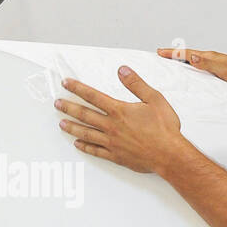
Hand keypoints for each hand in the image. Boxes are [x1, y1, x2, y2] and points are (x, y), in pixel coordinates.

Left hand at [54, 66, 188, 175]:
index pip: (93, 96)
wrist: (169, 154)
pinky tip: (77, 144)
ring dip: (72, 127)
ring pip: (86, 133)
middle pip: (84, 114)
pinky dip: (85, 147)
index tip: (66, 83)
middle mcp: (112, 126)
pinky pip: (95, 150)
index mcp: (119, 111)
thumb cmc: (164, 129)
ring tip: (61, 123)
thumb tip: (122, 71)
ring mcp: (112, 142)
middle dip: (68, 107)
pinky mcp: (115, 155)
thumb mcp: (154, 99)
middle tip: (57, 103)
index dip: (77, 88)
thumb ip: (136, 84)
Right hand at [156, 46, 226, 87]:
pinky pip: (201, 64)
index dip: (173, 53)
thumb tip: (192, 57)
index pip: (187, 53)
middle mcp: (211, 57)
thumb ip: (206, 63)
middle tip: (163, 53)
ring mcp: (215, 62)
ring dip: (183, 58)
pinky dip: (193, 64)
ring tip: (175, 59)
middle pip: (189, 54)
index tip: (160, 51)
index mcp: (209, 57)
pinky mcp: (219, 68)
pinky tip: (195, 68)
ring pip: (195, 58)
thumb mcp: (221, 69)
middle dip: (175, 53)